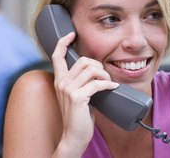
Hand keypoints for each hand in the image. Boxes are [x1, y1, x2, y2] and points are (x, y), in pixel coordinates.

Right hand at [52, 32, 118, 156]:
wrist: (73, 135)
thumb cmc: (77, 115)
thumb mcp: (74, 94)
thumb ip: (78, 81)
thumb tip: (94, 69)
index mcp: (59, 80)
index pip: (56, 55)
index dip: (63, 42)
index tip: (72, 34)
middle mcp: (61, 82)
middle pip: (82, 60)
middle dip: (98, 65)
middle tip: (104, 76)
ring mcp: (68, 89)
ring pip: (91, 69)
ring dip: (104, 75)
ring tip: (108, 83)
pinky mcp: (78, 97)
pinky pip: (97, 83)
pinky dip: (108, 84)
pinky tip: (113, 88)